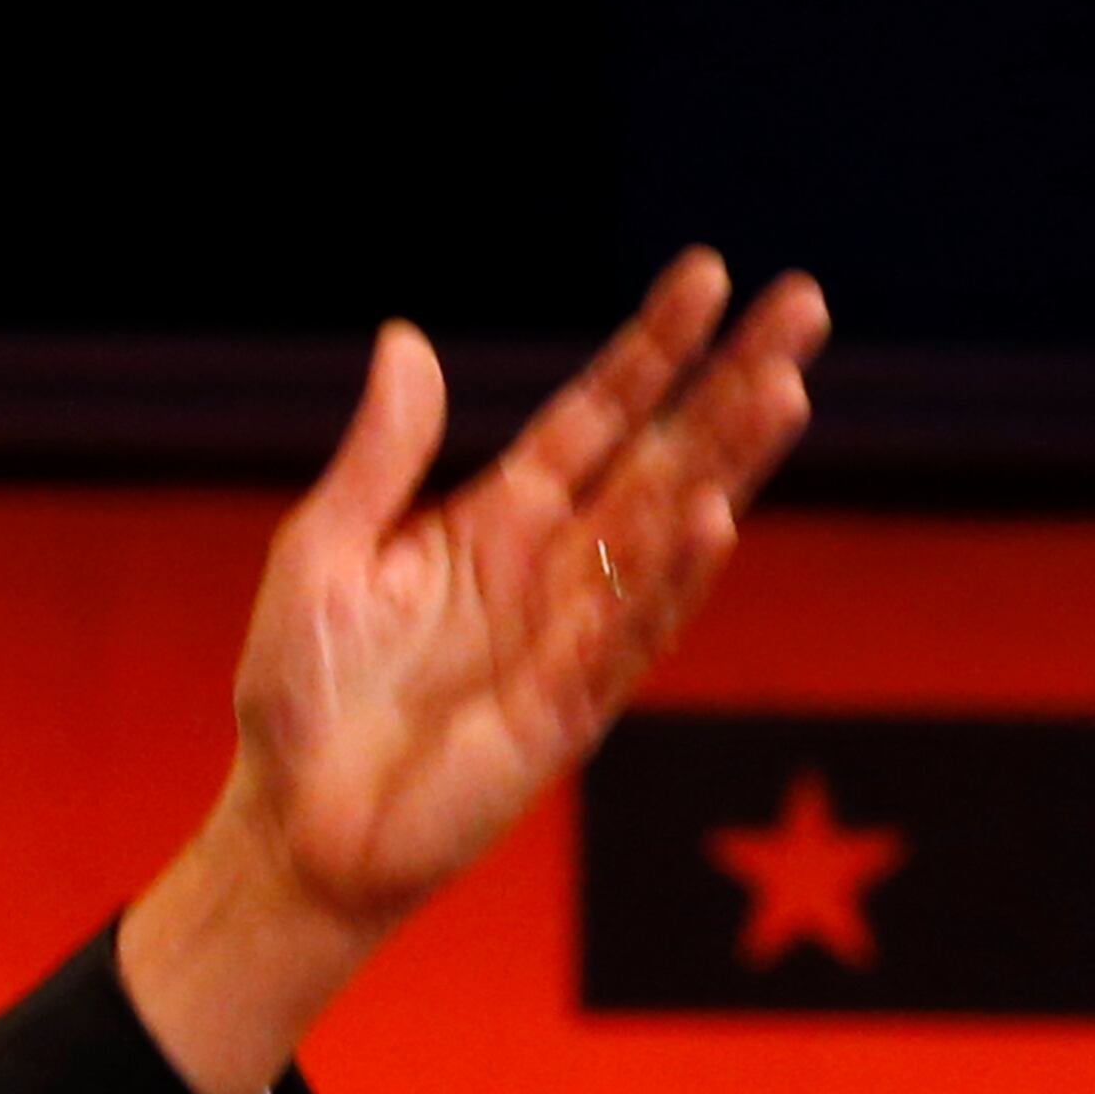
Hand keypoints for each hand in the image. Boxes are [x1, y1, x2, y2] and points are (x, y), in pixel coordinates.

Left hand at [120, 251, 828, 1093]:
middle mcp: (550, 569)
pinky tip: (712, 516)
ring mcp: (569, 637)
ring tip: (782, 385)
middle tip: (802, 304)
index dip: (650, 350)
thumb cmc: (303, 690)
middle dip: (728, 385)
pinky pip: (629, 634)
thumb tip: (409, 337)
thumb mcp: (323, 549)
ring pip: (667, 534)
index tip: (706, 273)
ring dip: (726, 463)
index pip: (593, 417)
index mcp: (494, 521)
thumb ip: (379, 455)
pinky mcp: (566, 709)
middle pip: (660, 457)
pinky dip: (671, 578)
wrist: (292, 821)